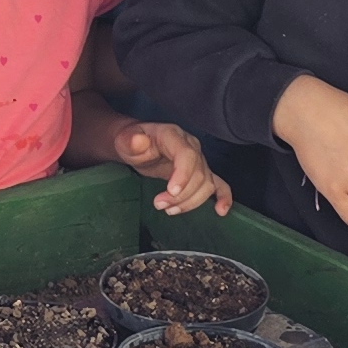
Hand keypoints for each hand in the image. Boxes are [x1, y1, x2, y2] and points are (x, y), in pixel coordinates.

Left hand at [110, 120, 228, 217]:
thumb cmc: (131, 142)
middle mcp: (191, 146)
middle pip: (198, 174)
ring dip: (191, 202)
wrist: (136, 145)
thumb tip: (138, 141)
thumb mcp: (124, 140)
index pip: (187, 155)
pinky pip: (219, 184)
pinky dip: (223, 197)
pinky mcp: (201, 172)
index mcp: (174, 136)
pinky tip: (220, 211)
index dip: (183, 175)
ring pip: (207, 184)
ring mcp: (199, 160)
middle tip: (159, 204)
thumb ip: (130, 140)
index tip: (171, 192)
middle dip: (180, 195)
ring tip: (169, 210)